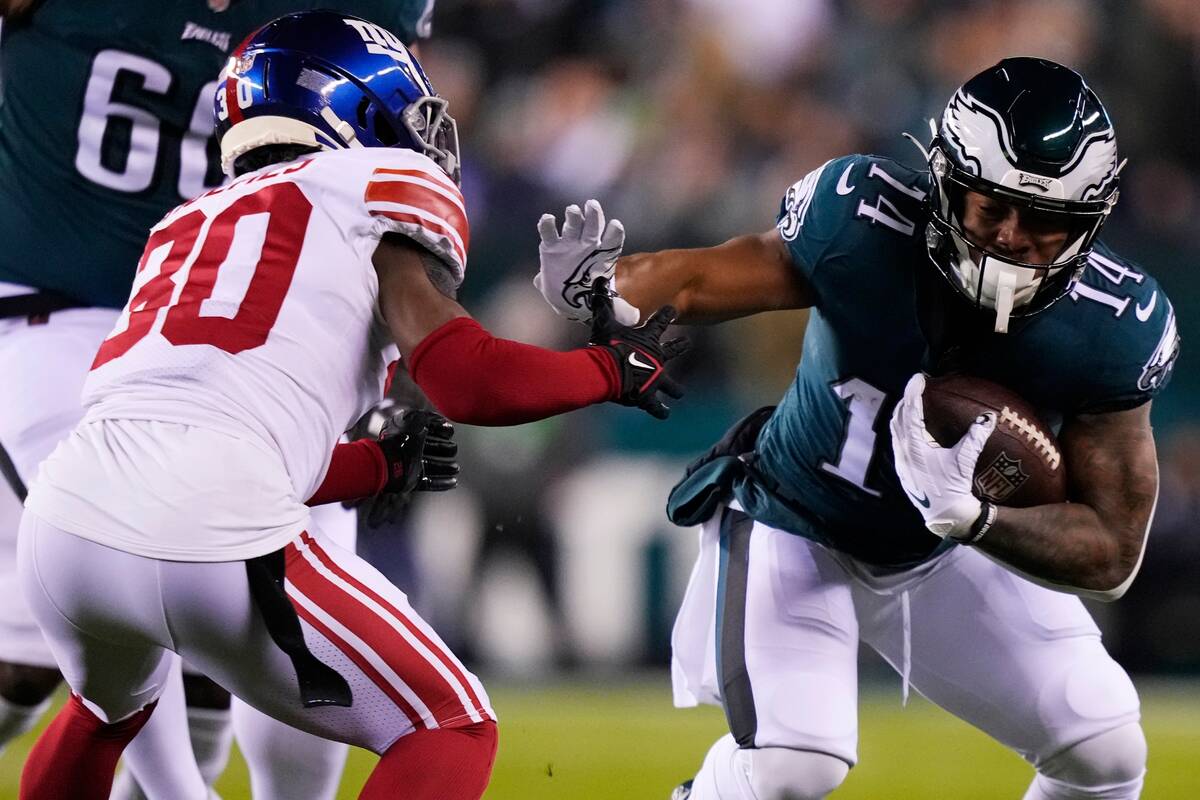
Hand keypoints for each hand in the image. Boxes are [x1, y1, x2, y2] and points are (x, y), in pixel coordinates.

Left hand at [350, 404, 459, 527]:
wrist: (389, 461)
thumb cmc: (402, 438)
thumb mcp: (417, 420)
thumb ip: (430, 418)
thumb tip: (442, 422)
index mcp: (408, 433)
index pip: (426, 431)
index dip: (439, 430)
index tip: (450, 433)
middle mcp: (409, 449)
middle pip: (430, 449)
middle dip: (443, 449)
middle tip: (454, 450)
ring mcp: (410, 466)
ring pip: (431, 467)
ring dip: (445, 467)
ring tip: (456, 468)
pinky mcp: (411, 480)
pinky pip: (428, 482)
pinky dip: (441, 483)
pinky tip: (453, 482)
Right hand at [535, 199, 639, 324]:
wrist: (567, 297)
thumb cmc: (589, 295)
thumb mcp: (606, 304)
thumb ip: (621, 309)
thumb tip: (635, 318)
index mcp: (602, 256)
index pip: (611, 242)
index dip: (613, 233)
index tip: (615, 226)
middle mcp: (587, 244)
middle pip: (593, 226)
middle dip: (594, 216)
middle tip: (592, 205)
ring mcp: (569, 243)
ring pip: (573, 224)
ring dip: (573, 216)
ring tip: (572, 211)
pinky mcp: (551, 247)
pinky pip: (549, 233)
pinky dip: (547, 225)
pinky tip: (547, 219)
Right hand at [589, 278, 689, 418]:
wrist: (607, 371)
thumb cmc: (606, 345)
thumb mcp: (603, 321)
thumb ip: (602, 302)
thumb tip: (597, 279)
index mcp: (648, 339)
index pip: (660, 321)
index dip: (667, 314)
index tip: (673, 309)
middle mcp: (657, 358)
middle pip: (673, 350)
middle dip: (680, 346)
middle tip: (688, 343)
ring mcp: (654, 378)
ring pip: (670, 384)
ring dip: (674, 389)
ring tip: (680, 394)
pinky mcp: (647, 396)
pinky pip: (655, 406)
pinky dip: (660, 411)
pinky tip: (665, 414)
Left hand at [889, 373, 994, 539]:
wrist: (944, 515)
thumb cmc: (954, 487)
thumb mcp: (964, 461)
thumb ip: (975, 437)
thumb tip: (989, 416)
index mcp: (915, 447)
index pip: (911, 412)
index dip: (914, 392)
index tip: (919, 377)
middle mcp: (903, 452)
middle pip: (898, 418)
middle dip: (906, 400)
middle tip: (917, 387)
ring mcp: (899, 460)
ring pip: (895, 430)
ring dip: (902, 414)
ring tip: (912, 402)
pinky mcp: (901, 468)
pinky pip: (897, 441)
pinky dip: (902, 428)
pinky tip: (911, 428)